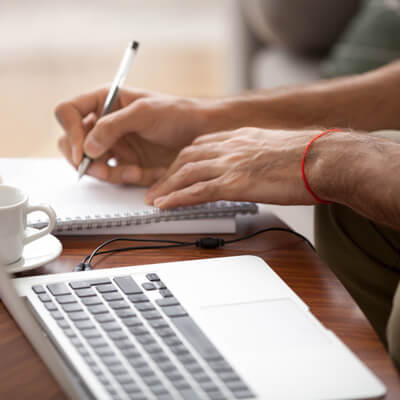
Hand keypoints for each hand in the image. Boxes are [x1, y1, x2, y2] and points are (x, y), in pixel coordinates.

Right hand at [55, 88, 210, 184]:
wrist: (201, 135)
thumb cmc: (177, 114)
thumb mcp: (144, 113)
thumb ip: (113, 126)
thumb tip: (87, 147)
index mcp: (105, 101)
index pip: (68, 112)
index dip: (71, 131)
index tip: (83, 150)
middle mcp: (104, 124)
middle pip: (72, 144)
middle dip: (85, 160)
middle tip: (101, 169)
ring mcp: (114, 145)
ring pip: (93, 165)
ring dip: (110, 173)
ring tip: (134, 172)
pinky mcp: (126, 163)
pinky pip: (115, 176)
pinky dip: (128, 178)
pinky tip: (147, 173)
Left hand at [146, 128, 322, 207]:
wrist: (325, 158)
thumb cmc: (308, 155)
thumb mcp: (275, 147)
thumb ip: (256, 154)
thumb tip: (253, 167)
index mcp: (240, 137)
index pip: (200, 145)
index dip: (182, 160)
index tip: (174, 170)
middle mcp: (231, 147)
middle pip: (187, 157)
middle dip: (168, 173)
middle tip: (156, 187)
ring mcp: (231, 164)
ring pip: (187, 173)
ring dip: (166, 187)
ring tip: (153, 199)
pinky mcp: (236, 183)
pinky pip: (198, 191)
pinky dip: (178, 198)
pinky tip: (165, 205)